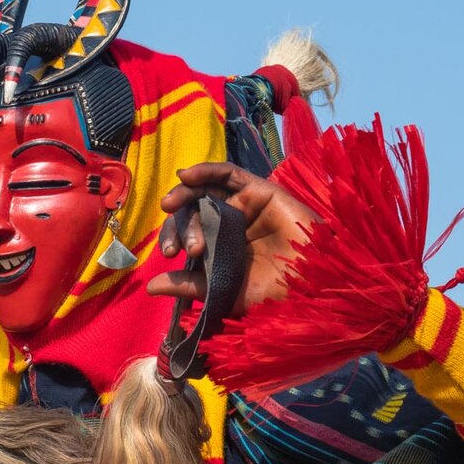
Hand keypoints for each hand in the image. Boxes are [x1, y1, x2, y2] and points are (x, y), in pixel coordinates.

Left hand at [147, 163, 313, 317]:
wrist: (312, 283)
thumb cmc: (274, 293)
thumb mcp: (224, 292)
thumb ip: (190, 285)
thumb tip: (150, 287)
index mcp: (222, 248)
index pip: (190, 235)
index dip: (174, 239)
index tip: (167, 254)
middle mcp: (231, 225)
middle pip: (195, 213)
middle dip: (180, 225)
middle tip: (176, 246)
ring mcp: (245, 207)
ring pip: (207, 191)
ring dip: (185, 192)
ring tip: (169, 203)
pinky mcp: (260, 191)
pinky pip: (228, 174)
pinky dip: (206, 170)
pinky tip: (186, 175)